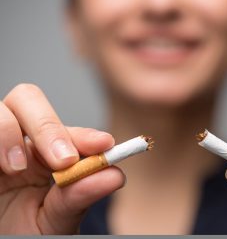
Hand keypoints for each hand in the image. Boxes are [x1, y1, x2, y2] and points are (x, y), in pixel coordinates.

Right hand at [0, 84, 125, 233]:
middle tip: (62, 160)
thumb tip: (115, 175)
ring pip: (2, 109)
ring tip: (16, 168)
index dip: (84, 135)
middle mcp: (21, 141)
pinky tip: (0, 167)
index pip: (68, 132)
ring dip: (9, 132)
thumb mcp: (56, 219)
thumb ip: (80, 197)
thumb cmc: (26, 231)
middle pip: (30, 100)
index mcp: (47, 154)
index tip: (104, 145)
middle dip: (48, 126)